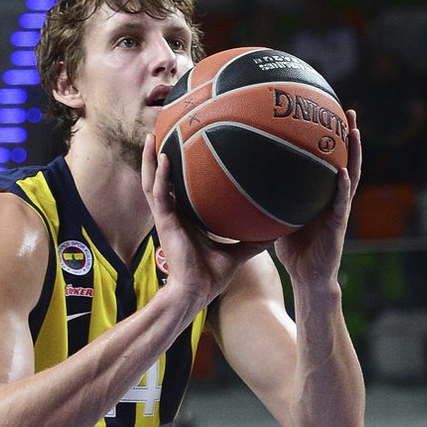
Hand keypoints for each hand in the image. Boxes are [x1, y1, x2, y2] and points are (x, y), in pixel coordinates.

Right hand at [142, 135, 266, 311]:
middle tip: (160, 133)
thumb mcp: (237, 254)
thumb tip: (276, 233)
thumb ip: (252, 241)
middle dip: (157, 157)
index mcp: (186, 219)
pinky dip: (160, 176)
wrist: (194, 293)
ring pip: (152, 182)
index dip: (176, 170)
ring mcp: (166, 218)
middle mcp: (173, 215)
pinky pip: (159, 195)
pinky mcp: (164, 223)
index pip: (178, 189)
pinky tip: (163, 159)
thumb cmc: (210, 277)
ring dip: (150, 160)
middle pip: (160, 180)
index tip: (182, 149)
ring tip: (150, 137)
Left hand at [273, 109, 361, 285]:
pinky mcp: (338, 224)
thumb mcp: (278, 219)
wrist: (308, 278)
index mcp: (322, 194)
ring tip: (354, 130)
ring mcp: (339, 209)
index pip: (329, 161)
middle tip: (348, 111)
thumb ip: (269, 200)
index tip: (327, 114)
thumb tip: (243, 182)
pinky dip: (342, 186)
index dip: (331, 140)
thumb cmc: (294, 251)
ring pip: (351, 175)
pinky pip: (342, 201)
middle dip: (348, 135)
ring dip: (354, 153)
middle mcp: (334, 198)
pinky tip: (341, 170)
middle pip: (346, 160)